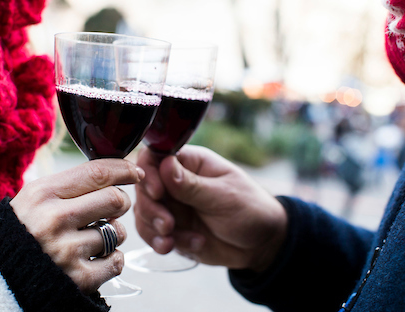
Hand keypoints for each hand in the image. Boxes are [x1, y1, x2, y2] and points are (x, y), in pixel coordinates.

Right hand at [10, 159, 143, 293]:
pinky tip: (96, 258)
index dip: (123, 169)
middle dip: (122, 201)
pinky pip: (116, 261)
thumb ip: (70, 184)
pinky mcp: (77, 279)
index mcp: (42, 194)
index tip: (135, 172)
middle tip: (114, 208)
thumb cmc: (23, 231)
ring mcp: (66, 251)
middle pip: (115, 198)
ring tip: (96, 237)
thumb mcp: (35, 198)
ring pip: (118, 231)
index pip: (97, 172)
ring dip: (115, 233)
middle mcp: (53, 220)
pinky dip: (113, 259)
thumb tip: (116, 170)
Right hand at [134, 145, 287, 272]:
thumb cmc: (249, 208)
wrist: (260, 244)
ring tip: (172, 240)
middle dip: (151, 208)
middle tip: (168, 225)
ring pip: (144, 213)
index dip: (149, 173)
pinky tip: (179, 246)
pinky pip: (153, 234)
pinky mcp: (172, 228)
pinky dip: (161, 242)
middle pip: (144, 188)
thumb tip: (164, 164)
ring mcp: (172, 205)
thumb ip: (192, 185)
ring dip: (153, 228)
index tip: (156, 192)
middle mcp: (175, 182)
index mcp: (190, 162)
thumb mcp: (224, 196)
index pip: (155, 157)